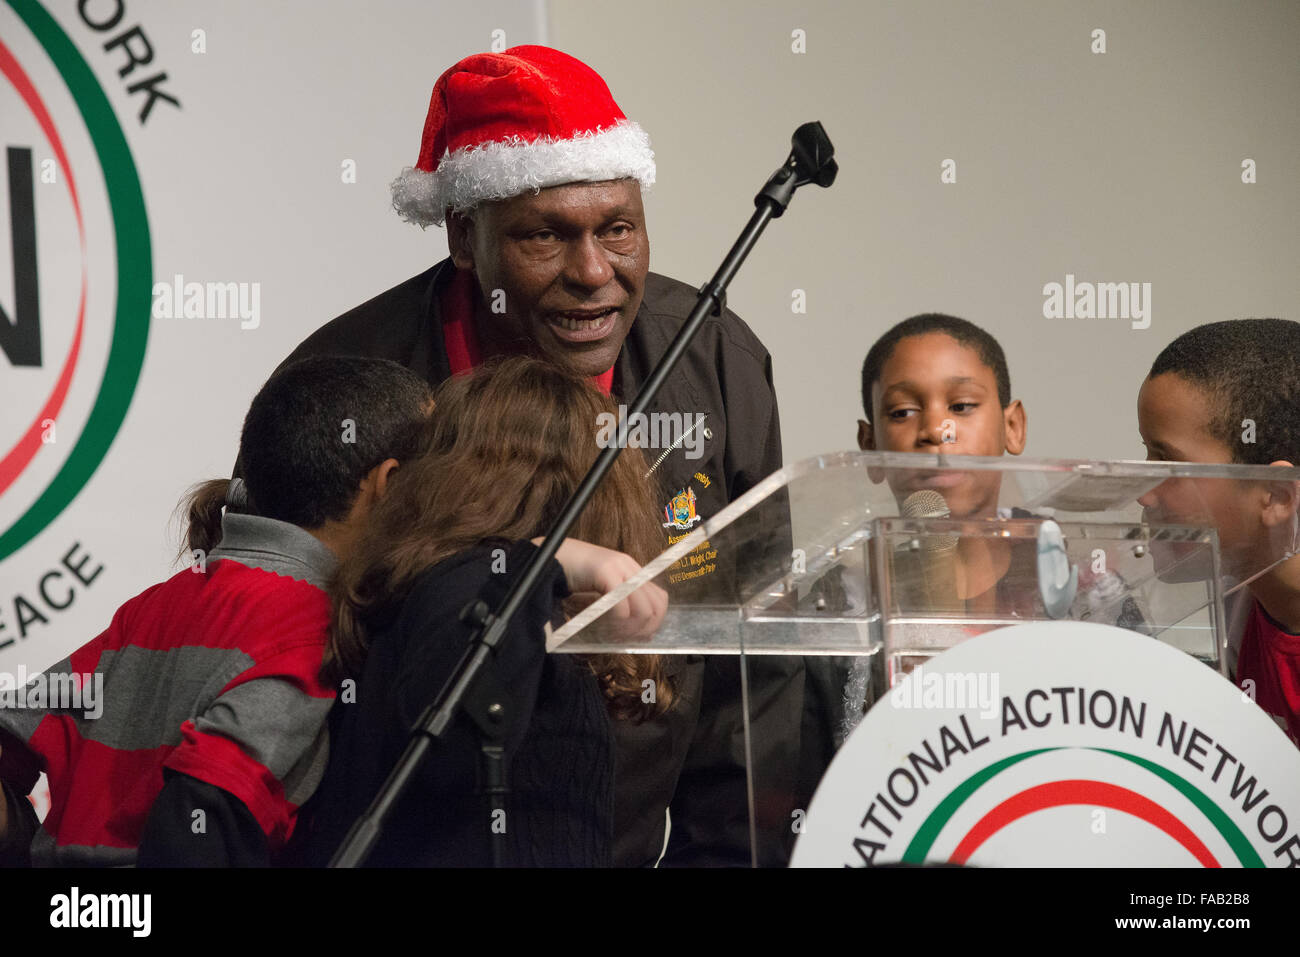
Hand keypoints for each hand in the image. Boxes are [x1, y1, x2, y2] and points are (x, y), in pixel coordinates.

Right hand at [534, 538, 667, 640]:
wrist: (545, 557)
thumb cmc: (570, 577)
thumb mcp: (600, 590)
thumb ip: (618, 602)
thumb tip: (636, 631)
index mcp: (631, 570)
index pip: (659, 599)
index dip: (653, 623)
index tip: (638, 637)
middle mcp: (629, 567)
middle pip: (655, 606)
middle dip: (643, 629)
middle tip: (625, 640)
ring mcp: (619, 567)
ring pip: (643, 609)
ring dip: (629, 629)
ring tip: (613, 636)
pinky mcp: (605, 571)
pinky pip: (621, 606)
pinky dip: (616, 622)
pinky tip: (603, 627)